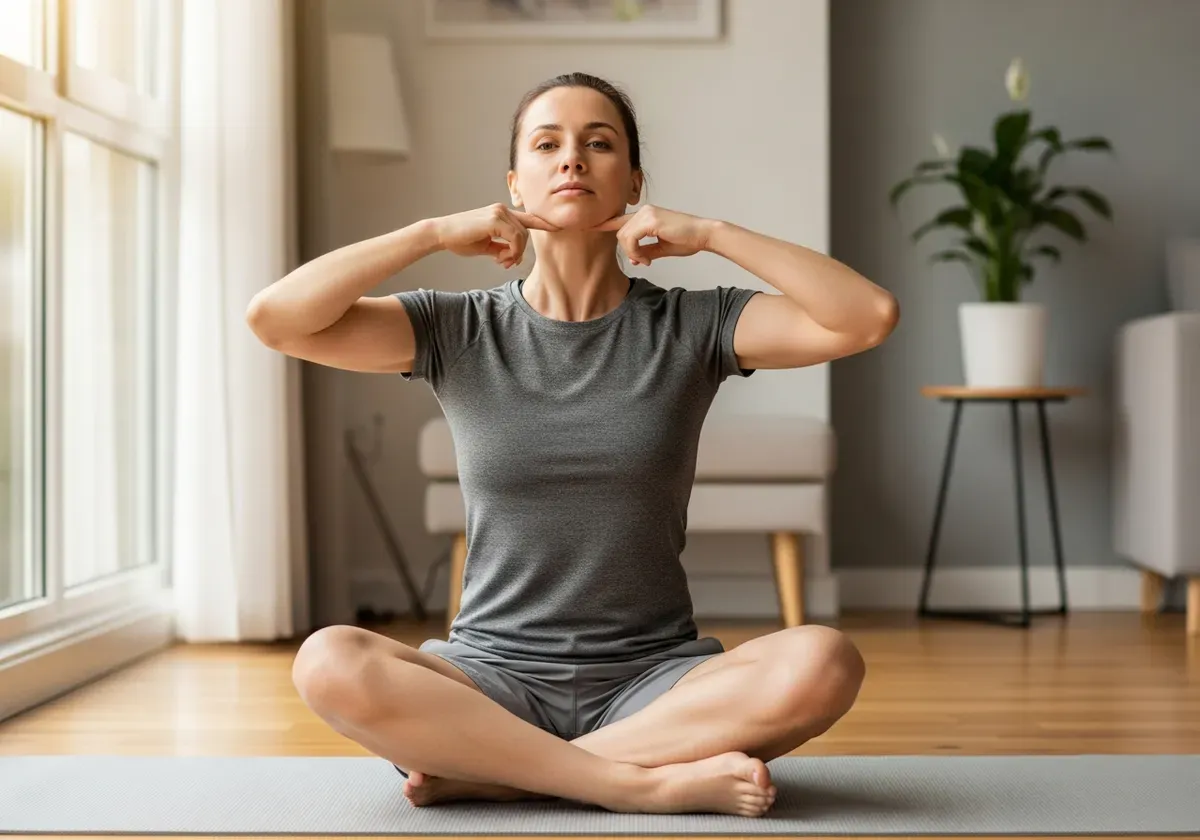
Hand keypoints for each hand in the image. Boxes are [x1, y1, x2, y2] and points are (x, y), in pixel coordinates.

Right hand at [433, 203, 558, 268]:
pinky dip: (512, 250)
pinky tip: (499, 258)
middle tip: (506, 264)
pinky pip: (515, 237)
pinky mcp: (494, 219)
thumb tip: (512, 256)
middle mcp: (502, 210)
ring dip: (515, 253)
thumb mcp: (486, 246)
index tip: (558, 227)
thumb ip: (501, 248)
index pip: (527, 218)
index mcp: (501, 214)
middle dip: (520, 251)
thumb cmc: (461, 240)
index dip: (544, 223)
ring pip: (522, 235)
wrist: (442, 234)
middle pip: (526, 232)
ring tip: (501, 262)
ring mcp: (499, 212)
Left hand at [590, 205, 715, 265]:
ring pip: (623, 236)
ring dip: (632, 252)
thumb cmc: (687, 239)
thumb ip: (645, 251)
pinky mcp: (650, 220)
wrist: (703, 234)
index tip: (590, 227)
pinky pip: (631, 239)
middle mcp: (644, 211)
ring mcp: (647, 213)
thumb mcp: (661, 248)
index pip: (619, 220)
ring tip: (647, 260)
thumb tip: (633, 259)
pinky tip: (647, 258)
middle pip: (620, 233)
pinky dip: (635, 251)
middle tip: (643, 261)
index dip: (604, 224)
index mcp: (646, 215)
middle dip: (627, 250)